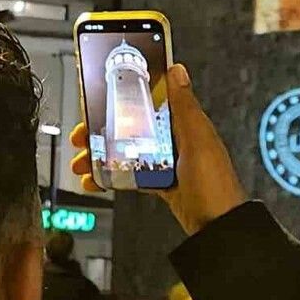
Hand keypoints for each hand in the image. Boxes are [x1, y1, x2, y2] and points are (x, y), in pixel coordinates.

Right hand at [70, 63, 246, 235]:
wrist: (218, 228)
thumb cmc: (214, 186)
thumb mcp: (198, 142)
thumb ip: (185, 107)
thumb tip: (178, 70)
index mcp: (185, 124)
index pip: (149, 100)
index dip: (122, 97)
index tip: (98, 98)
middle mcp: (176, 140)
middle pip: (132, 126)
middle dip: (103, 129)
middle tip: (82, 135)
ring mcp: (167, 162)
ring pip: (128, 151)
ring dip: (102, 155)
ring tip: (82, 163)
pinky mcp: (162, 183)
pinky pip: (132, 174)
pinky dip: (113, 176)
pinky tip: (97, 181)